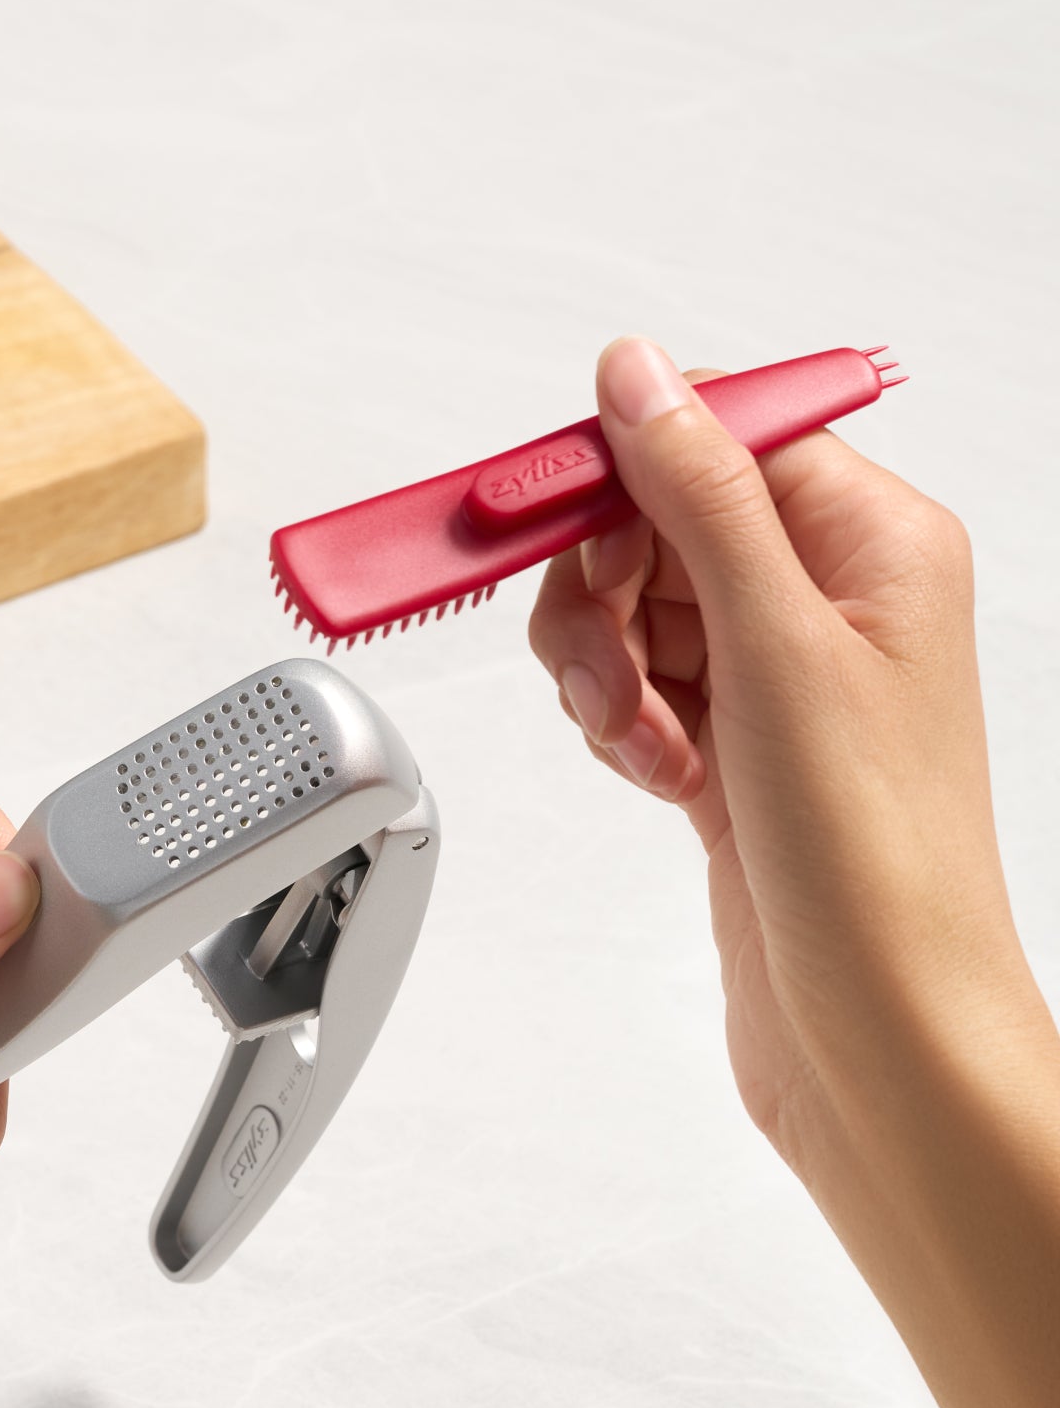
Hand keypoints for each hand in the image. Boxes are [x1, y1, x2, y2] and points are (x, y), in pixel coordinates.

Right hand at [527, 338, 1059, 1407]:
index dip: (615, 469)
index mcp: (872, 541)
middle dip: (598, 589)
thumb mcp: (776, 645)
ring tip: (636, 735)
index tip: (531, 509)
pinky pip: (632, 682)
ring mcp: (774, 673)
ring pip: (627, 606)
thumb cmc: (874, 859)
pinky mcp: (729, 741)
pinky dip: (617, 719)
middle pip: (653, 521)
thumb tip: (639, 373)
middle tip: (599, 659)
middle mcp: (828, 596)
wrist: (876, 1035)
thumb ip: (698, 494)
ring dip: (600, 666)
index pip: (716, 436)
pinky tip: (653, 772)